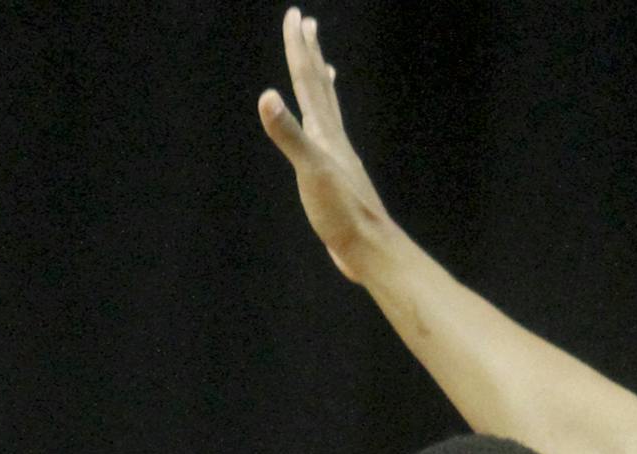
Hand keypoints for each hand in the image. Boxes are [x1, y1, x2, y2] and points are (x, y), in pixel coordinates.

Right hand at [258, 7, 393, 280]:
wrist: (370, 248)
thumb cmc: (342, 212)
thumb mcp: (310, 171)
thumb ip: (288, 134)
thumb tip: (266, 96)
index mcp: (325, 133)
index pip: (308, 80)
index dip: (298, 48)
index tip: (295, 16)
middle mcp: (334, 138)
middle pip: (320, 86)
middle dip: (310, 54)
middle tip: (307, 24)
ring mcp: (338, 157)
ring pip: (328, 110)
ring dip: (322, 85)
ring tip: (324, 67)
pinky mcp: (338, 178)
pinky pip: (329, 138)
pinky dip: (326, 124)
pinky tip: (326, 133)